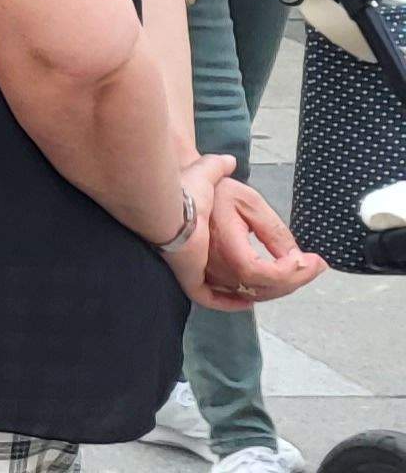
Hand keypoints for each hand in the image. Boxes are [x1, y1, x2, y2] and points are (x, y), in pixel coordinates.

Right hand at [186, 166, 323, 309]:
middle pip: (259, 288)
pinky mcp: (199, 273)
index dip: (289, 272)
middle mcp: (213, 265)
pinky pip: (222, 296)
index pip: (260, 272)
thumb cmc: (211, 193)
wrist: (177, 192)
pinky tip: (255, 298)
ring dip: (278, 287)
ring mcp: (205, 272)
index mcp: (224, 244)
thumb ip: (274, 229)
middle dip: (294, 280)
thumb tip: (295, 257)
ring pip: (248, 293)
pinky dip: (242, 300)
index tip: (311, 260)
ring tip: (298, 272)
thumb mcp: (248, 201)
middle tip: (316, 265)